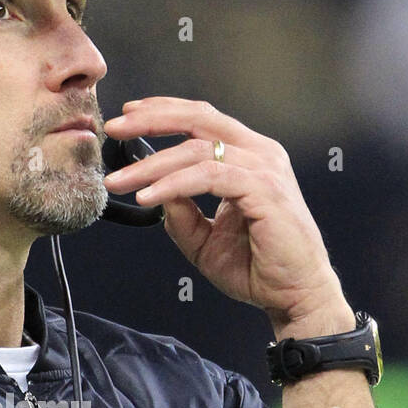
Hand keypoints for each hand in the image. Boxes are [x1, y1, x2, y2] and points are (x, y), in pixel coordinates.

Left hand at [103, 97, 352, 332]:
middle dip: (151, 120)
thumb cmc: (259, 267)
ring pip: (198, 150)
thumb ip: (181, 214)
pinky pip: (210, 177)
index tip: (127, 117)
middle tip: (114, 129)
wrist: (293, 295)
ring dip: (153, 164)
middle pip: (199, 120)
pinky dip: (174, 184)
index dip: (163, 112)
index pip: (202, 120)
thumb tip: (157, 193)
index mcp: (248, 158)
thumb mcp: (204, 239)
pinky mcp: (265, 190)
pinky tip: (149, 196)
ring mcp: (264, 169)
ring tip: (121, 181)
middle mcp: (259, 154)